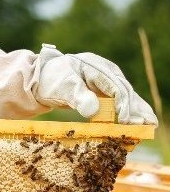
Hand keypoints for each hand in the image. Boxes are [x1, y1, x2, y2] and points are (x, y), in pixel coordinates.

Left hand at [37, 45, 157, 124]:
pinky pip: (118, 101)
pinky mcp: (103, 90)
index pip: (114, 86)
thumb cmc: (51, 80)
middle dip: (136, 108)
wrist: (42, 80)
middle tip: (148, 124)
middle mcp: (105, 71)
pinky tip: (137, 122)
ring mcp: (105, 80)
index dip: (122, 104)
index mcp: (95, 67)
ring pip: (125, 96)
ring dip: (137, 110)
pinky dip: (128, 111)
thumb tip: (93, 111)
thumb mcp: (61, 87)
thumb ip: (77, 96)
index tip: (126, 120)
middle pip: (124, 90)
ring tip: (150, 124)